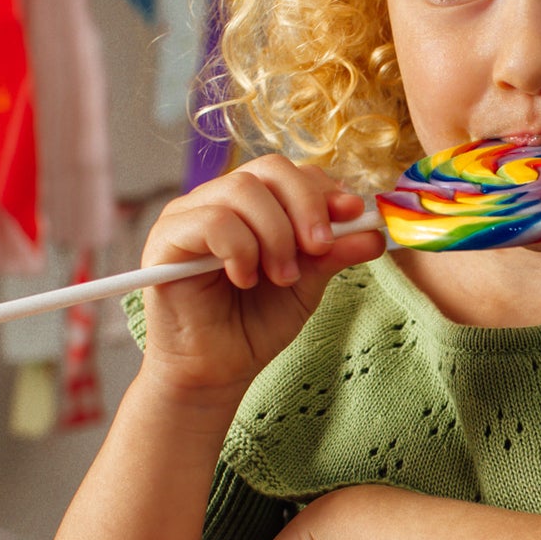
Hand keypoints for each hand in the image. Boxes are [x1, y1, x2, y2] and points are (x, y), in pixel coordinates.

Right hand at [139, 156, 383, 399]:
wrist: (218, 371)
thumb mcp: (308, 284)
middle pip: (270, 168)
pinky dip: (241, 249)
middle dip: (306, 205)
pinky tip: (245, 279)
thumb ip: (334, 252)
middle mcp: (220, 200)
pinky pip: (212, 221)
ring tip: (282, 277)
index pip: (293, 172)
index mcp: (255, 205)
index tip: (352, 216)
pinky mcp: (166, 240)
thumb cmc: (256, 324)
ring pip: (242, 190)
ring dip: (275, 235)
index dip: (325, 190)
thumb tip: (374, 229)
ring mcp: (189, 215)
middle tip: (320, 249)